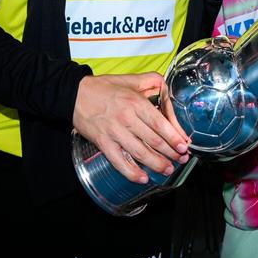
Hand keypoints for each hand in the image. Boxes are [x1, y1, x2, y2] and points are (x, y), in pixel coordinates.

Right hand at [73, 73, 190, 183]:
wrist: (73, 95)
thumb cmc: (104, 87)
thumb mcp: (130, 79)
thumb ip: (152, 81)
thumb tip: (169, 90)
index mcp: (135, 102)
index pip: (160, 123)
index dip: (174, 136)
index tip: (184, 145)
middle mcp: (126, 118)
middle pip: (153, 140)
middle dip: (171, 152)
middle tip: (181, 159)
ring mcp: (114, 132)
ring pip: (140, 153)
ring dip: (156, 164)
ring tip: (168, 169)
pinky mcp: (103, 143)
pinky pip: (119, 161)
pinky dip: (131, 172)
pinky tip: (143, 178)